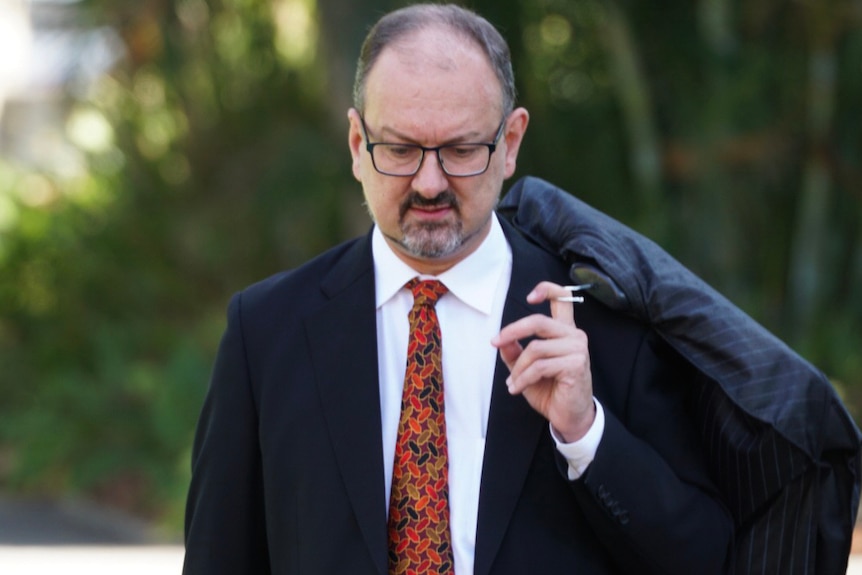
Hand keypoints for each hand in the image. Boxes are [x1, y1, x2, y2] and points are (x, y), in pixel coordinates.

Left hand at [491, 281, 594, 441]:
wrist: (569, 417)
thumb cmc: (551, 391)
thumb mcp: (525, 369)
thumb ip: (514, 352)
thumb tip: (501, 340)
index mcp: (564, 331)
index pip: (563, 298)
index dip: (546, 290)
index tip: (529, 297)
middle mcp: (574, 335)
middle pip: (538, 321)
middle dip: (512, 331)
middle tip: (495, 342)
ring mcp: (578, 349)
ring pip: (535, 348)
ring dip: (518, 368)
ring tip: (512, 383)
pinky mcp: (576, 365)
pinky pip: (540, 366)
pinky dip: (523, 378)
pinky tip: (517, 388)